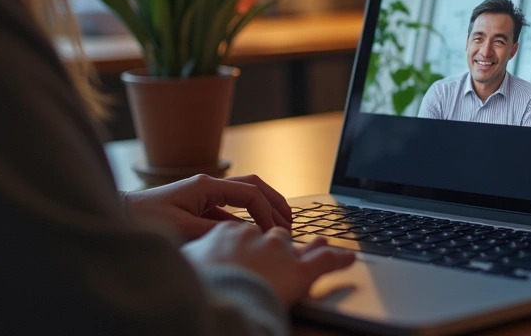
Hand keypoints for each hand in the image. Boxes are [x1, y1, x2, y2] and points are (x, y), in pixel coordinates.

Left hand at [123, 173, 291, 239]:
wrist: (119, 215)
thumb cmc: (145, 218)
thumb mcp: (181, 227)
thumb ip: (213, 231)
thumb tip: (242, 236)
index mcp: (206, 185)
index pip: (249, 192)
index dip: (267, 211)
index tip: (275, 231)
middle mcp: (208, 186)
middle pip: (252, 186)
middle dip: (274, 201)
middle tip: (290, 221)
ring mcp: (203, 196)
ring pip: (242, 199)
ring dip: (261, 212)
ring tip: (277, 229)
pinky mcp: (198, 208)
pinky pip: (228, 212)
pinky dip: (244, 222)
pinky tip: (251, 236)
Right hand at [184, 222, 355, 306]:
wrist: (213, 298)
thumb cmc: (193, 285)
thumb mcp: (185, 265)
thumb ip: (191, 260)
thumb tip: (180, 261)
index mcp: (227, 233)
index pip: (246, 233)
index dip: (253, 242)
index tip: (254, 250)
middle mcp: (256, 236)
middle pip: (275, 236)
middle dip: (283, 242)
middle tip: (288, 247)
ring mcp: (279, 251)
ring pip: (301, 245)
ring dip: (312, 245)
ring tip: (323, 241)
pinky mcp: (300, 270)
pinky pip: (325, 261)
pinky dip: (339, 259)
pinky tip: (349, 258)